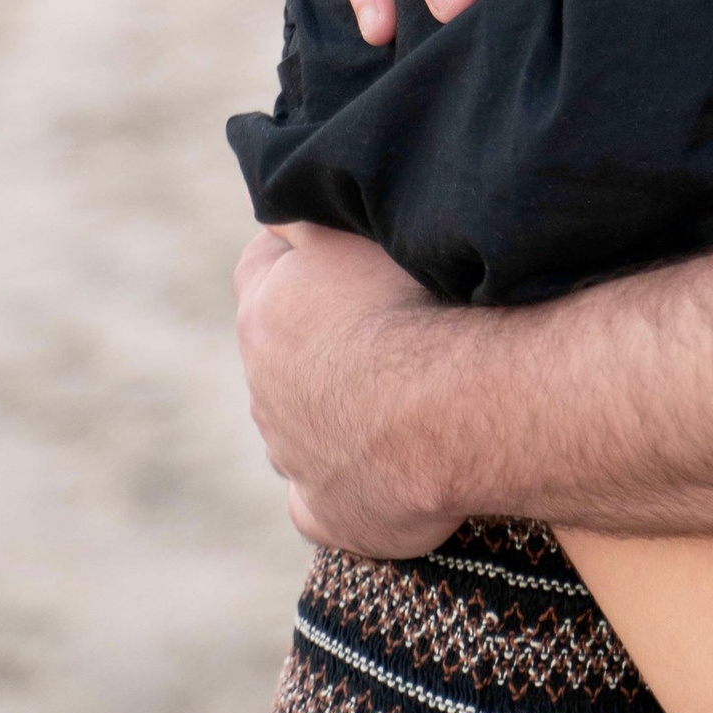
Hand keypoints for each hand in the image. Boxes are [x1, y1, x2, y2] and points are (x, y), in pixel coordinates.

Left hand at [234, 223, 465, 558]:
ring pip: (300, 425)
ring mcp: (291, 456)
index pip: (260, 266)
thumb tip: (276, 198)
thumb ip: (307, 211)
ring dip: (335, 410)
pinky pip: (318, 505)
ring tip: (404, 396)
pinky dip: (341, 490)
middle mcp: (265, 387)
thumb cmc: (414, 306)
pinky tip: (378, 476)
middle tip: (389, 323)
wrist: (452, 406)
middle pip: (281, 351)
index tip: (338, 249)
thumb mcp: (352, 228)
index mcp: (265, 312)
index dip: (297, 253)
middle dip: (320, 338)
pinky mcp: (326, 513)